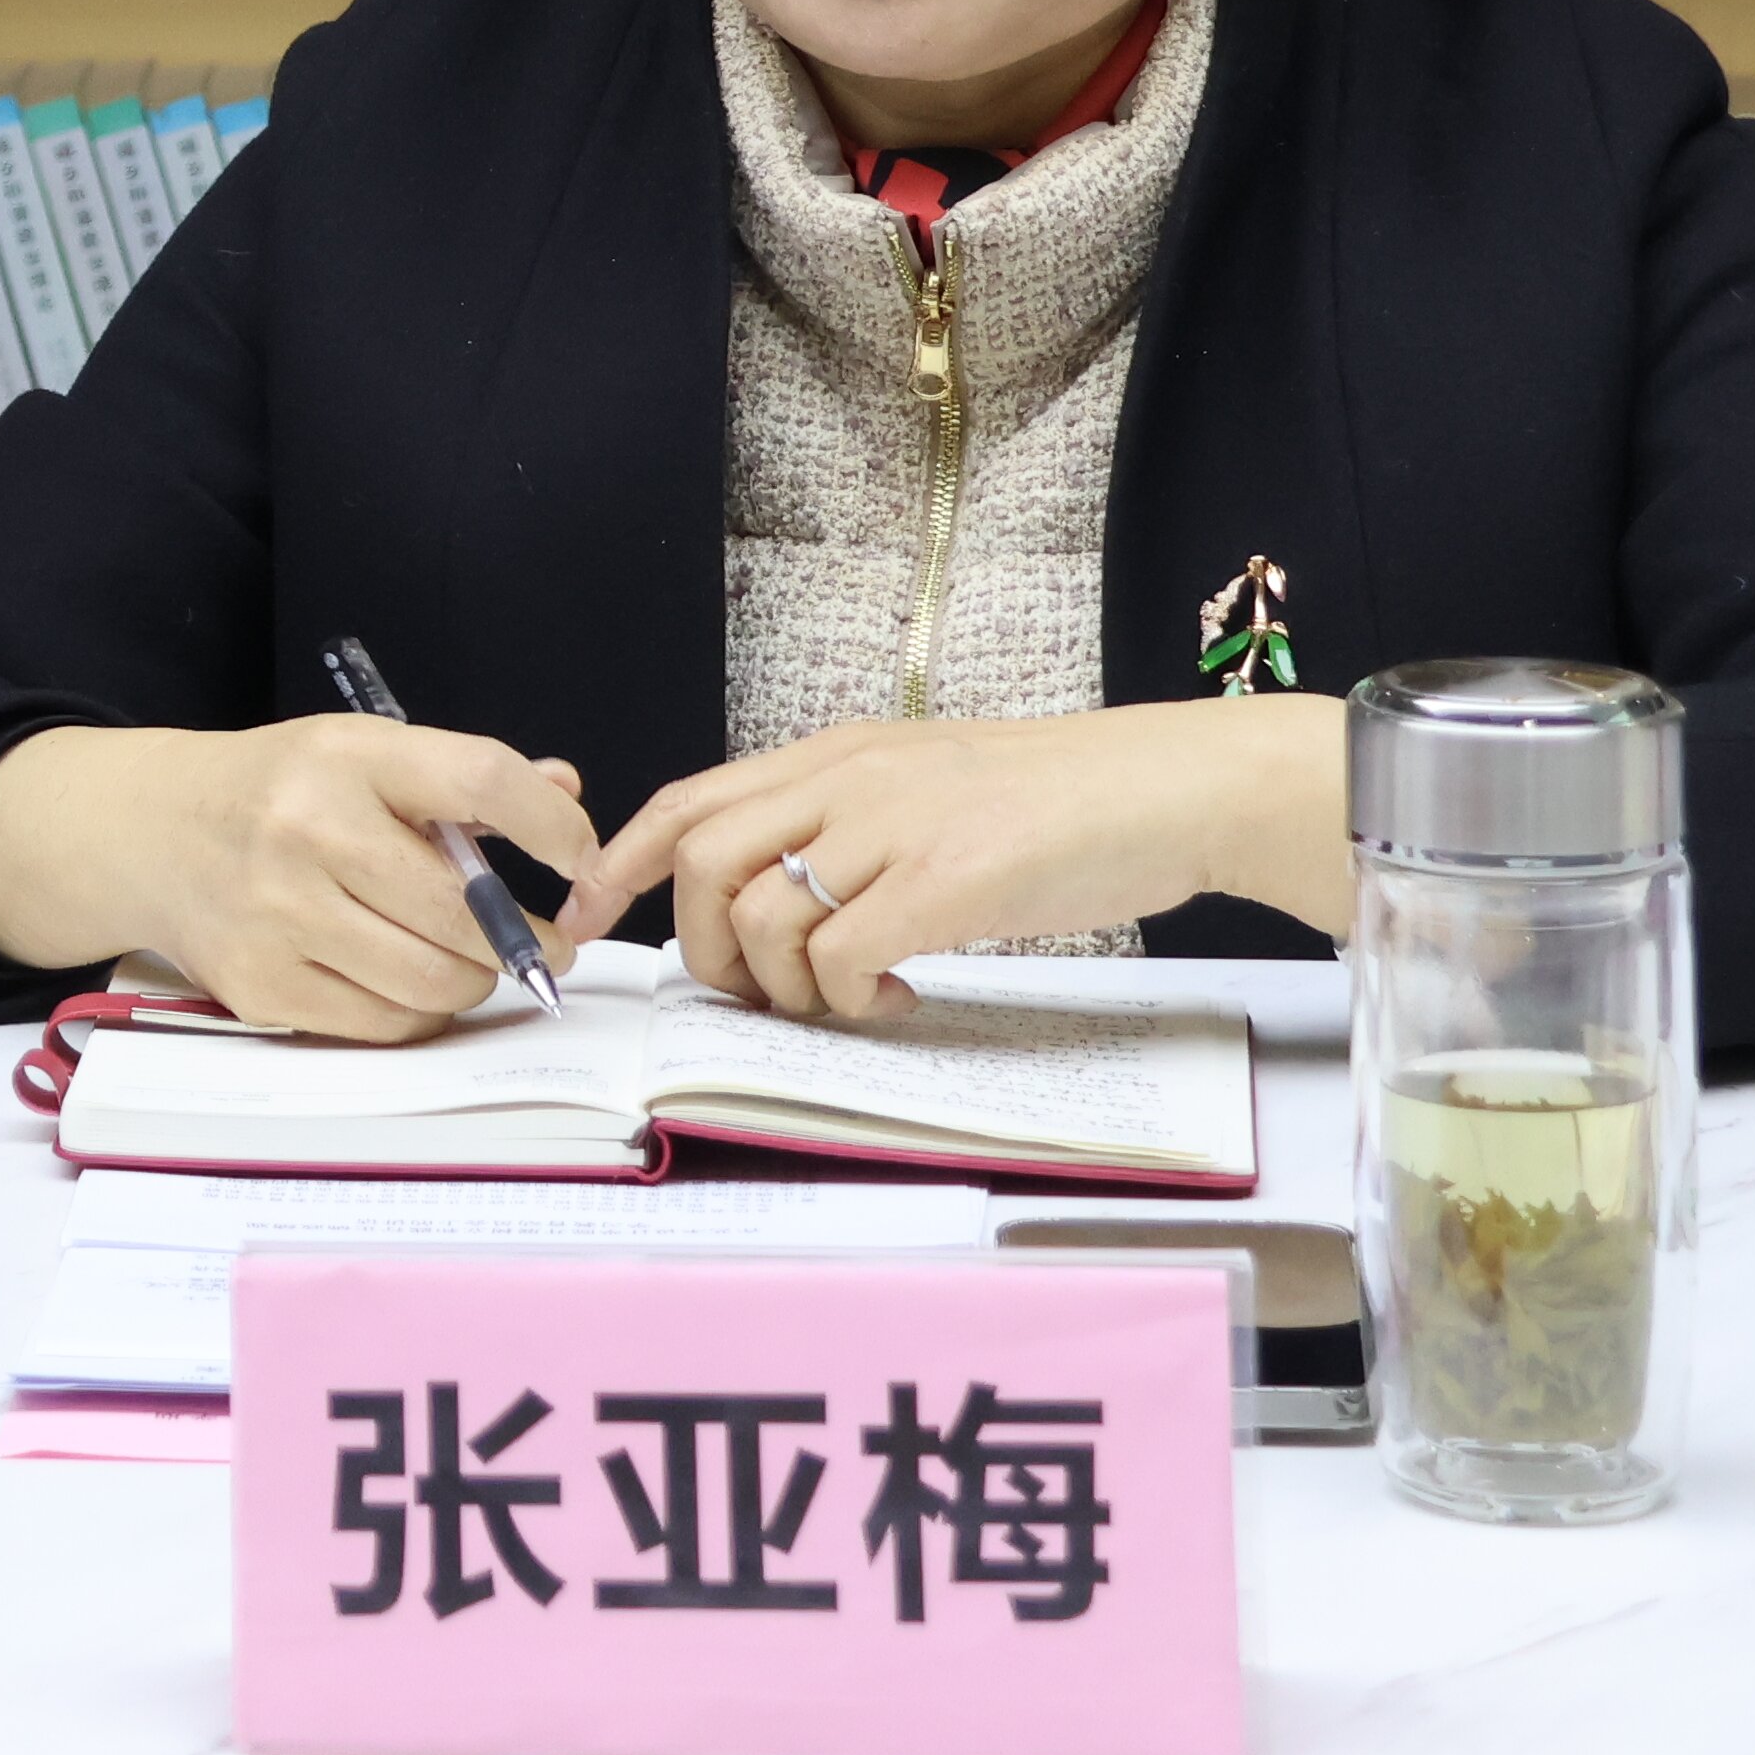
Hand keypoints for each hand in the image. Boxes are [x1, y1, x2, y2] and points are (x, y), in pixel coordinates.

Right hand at [0, 715, 604, 1043]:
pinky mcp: (261, 984)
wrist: (150, 831)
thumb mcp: (359, 752)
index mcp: (346, 757)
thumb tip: (565, 790)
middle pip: (465, 912)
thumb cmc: (276, 791)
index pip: (481, 782)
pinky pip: (383, 1023)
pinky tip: (409, 983)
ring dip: (474, 983)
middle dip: (525, 938)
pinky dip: (416, 1014)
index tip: (578, 859)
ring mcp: (278, 915)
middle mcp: (309, 831)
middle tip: (544, 944)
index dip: (554, 828)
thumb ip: (460, 775)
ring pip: (433, 982)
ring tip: (472, 965)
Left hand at [559, 698, 1352, 1021]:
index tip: (588, 914)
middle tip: (760, 993)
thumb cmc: (1055, 800)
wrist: (1166, 787)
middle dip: (703, 947)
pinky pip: (845, 957)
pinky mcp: (949, 881)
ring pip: (764, 917)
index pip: (690, 798)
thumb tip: (772, 894)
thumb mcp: (924, 786)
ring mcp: (897, 827)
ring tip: (848, 999)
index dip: (622, 859)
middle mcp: (851, 778)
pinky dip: (853, 1000)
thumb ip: (845, 822)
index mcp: (838, 754)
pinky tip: (902, 998)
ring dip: (786, 987)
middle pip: (702, 862)